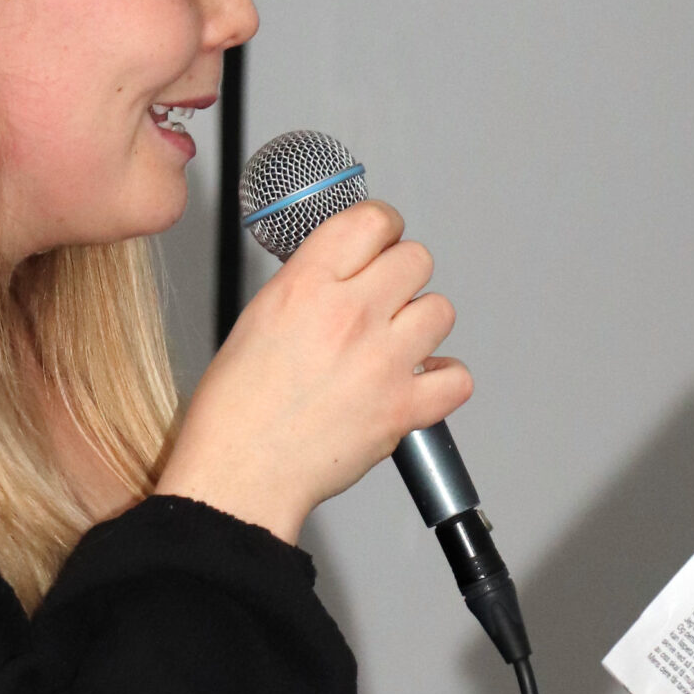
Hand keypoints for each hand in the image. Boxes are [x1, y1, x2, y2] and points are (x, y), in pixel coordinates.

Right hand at [155, 201, 472, 542]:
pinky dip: (444, 380)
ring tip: (395, 344)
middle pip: (416, 259)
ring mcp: (382, 362)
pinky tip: (419, 382)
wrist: (241, 473)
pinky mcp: (403, 408)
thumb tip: (343, 272)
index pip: (372, 220)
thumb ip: (308, 286)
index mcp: (306, 286)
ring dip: (421, 325)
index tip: (382, 241)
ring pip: (441, 310)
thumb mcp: (257, 318)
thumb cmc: (236, 410)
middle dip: (402, 275)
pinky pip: (457, 377)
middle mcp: (349, 316)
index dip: (382, 228)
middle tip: (386, 298)